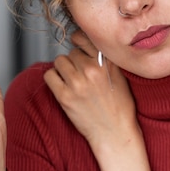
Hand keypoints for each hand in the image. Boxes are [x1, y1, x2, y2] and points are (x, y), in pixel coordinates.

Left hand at [43, 30, 138, 151]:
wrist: (115, 133)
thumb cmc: (120, 106)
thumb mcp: (120, 75)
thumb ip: (105, 58)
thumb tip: (85, 40)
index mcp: (108, 62)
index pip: (85, 38)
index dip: (79, 41)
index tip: (78, 46)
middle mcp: (92, 70)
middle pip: (72, 53)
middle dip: (75, 62)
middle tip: (81, 76)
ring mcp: (77, 83)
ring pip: (59, 61)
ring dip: (63, 69)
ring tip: (72, 81)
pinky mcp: (64, 96)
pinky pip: (49, 75)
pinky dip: (53, 78)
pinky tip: (62, 86)